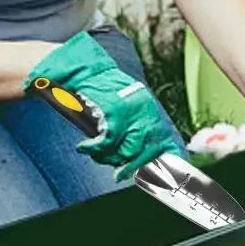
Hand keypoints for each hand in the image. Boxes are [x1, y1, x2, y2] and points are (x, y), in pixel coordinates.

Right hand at [25, 32, 182, 180]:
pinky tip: (84, 147)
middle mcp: (144, 109)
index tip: (160, 177)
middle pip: (148, 150)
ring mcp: (130, 111)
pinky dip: (94, 149)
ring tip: (97, 154)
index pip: (164, 140)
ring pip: (127, 150)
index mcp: (148, 108)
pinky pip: (107, 142)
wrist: (80, 68)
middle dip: (134, 166)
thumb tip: (138, 158)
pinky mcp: (112, 112)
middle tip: (121, 174)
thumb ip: (133, 128)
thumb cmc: (98, 90)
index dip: (164, 161)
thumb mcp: (123, 106)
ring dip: (110, 158)